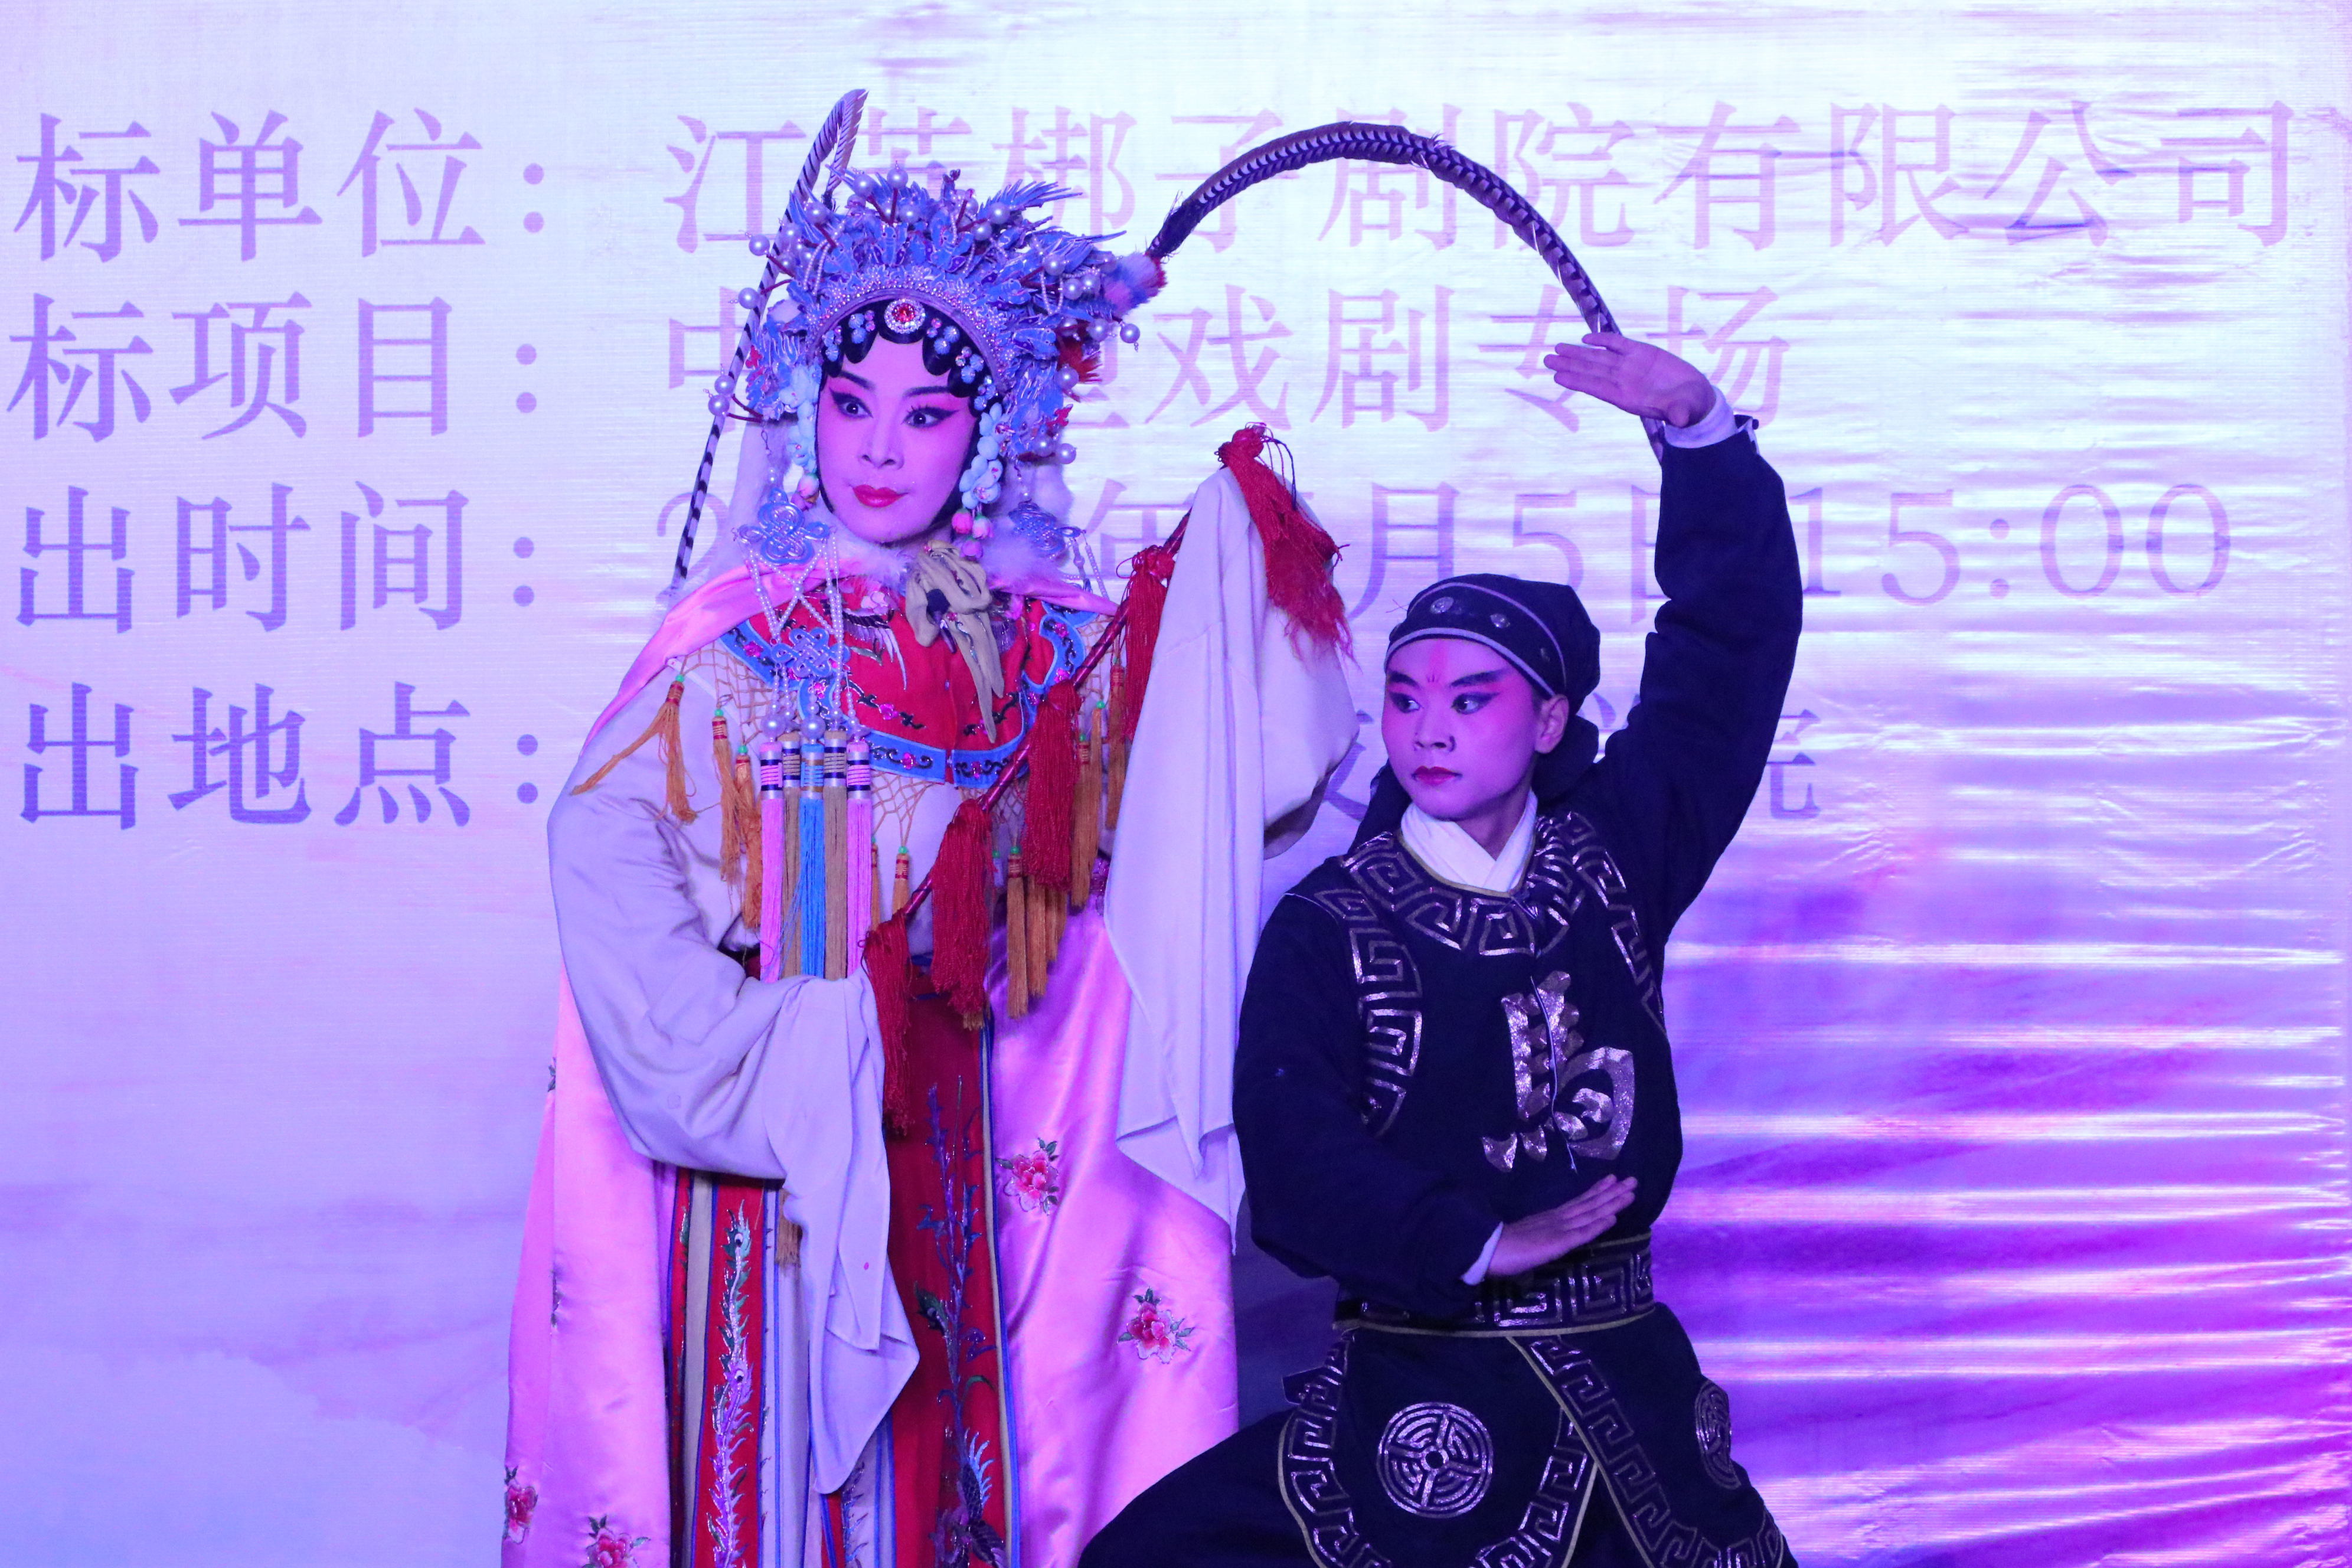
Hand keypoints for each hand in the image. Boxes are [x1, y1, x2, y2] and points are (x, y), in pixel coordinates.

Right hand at [1487, 1176, 1637, 1278]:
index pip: (1578, 1204)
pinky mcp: (1558, 1242)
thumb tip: (1543, 1240)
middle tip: (1632, 1180)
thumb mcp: (1526, 1240)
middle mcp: (1557, 1220)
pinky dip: (1599, 1224)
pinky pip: (1582, 1233)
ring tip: (1630, 1191)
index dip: (1596, 1192)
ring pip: (1591, 1214)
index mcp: (1549, 1219)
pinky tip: (1613, 1217)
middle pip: (1589, 1204)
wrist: (1486, 1250)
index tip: (1612, 1179)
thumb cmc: (1502, 1249)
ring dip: (1612, 1203)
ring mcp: (1559, 1229)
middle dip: (1611, 1192)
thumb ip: (1537, 1237)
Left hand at [1542, 333, 1714, 427]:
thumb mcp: (1683, 411)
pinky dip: (1604, 340)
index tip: (1558, 375)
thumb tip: (1679, 420)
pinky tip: (1588, 338)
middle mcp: (1624, 381)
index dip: (1578, 381)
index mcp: (1628, 397)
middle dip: (1569, 364)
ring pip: (1599, 357)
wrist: (1694, 396)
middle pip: (1591, 371)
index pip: (1597, 388)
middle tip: (1547, 359)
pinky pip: (1618, 344)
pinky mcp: (1642, 352)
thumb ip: (1678, 414)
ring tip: (1558, 348)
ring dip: (1578, 352)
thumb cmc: (1687, 407)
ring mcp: (1631, 366)